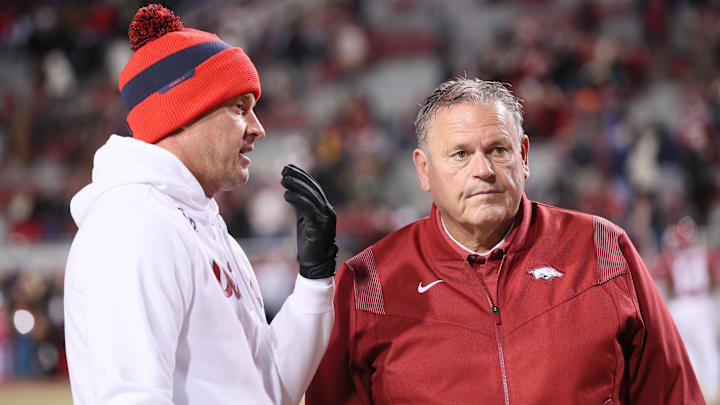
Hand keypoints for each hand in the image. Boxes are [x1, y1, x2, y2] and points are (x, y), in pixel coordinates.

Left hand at [281, 164, 337, 278]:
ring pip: (311, 196)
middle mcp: (328, 211)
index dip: (302, 176)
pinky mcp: (320, 226)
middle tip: (284, 169)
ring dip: (296, 186)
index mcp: (325, 208)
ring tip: (283, 179)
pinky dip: (297, 199)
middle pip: (313, 188)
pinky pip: (308, 208)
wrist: (316, 263)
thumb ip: (301, 206)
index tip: (289, 167)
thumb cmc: (309, 243)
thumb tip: (291, 192)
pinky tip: (286, 194)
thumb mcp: (304, 220)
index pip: (314, 187)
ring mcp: (326, 218)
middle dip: (298, 177)